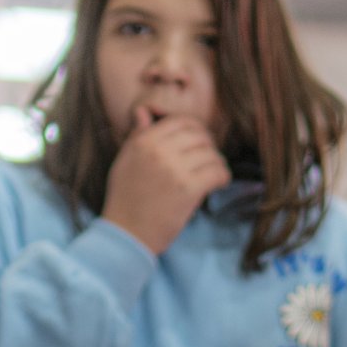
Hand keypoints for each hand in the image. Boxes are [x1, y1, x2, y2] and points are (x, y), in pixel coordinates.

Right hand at [101, 108, 231, 256]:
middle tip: (208, 158)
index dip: (195, 129)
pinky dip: (222, 177)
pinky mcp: (188, 189)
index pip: (181, 121)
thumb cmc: (124, 199)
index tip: (199, 141)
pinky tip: (219, 183)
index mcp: (144, 141)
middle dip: (208, 145)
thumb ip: (136, 136)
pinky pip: (217, 172)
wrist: (126, 234)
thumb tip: (144, 112)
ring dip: (216, 163)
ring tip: (213, 173)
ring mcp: (175, 170)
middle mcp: (159, 151)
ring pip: (211, 154)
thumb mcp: (124, 161)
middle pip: (199, 136)